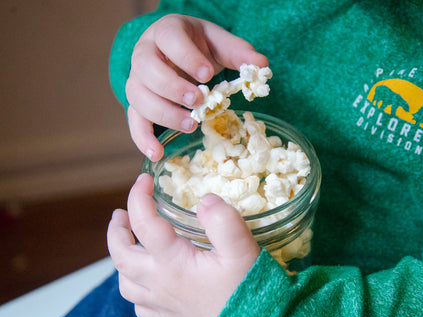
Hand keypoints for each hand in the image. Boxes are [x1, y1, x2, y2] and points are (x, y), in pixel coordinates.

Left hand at [106, 173, 260, 316]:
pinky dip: (137, 291)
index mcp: (172, 262)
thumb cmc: (249, 291)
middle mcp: (160, 284)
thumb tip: (204, 199)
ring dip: (122, 261)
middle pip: (120, 256)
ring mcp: (163, 306)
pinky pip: (141, 308)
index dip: (139, 197)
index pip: (144, 223)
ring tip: (131, 246)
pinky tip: (148, 285)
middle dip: (116, 231)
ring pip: (125, 283)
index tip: (144, 179)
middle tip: (121, 214)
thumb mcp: (243, 250)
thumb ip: (223, 221)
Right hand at [126, 14, 268, 160]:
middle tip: (198, 102)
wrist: (181, 51)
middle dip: (173, 87)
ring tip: (191, 124)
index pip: (169, 38)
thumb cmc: (200, 47)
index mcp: (167, 31)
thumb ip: (240, 52)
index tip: (207, 75)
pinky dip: (142, 138)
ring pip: (137, 96)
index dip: (186, 57)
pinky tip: (157, 153)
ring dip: (163, 113)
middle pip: (146, 68)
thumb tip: (262, 65)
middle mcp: (145, 52)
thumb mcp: (221, 43)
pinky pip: (134, 120)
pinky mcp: (138, 102)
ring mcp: (138, 78)